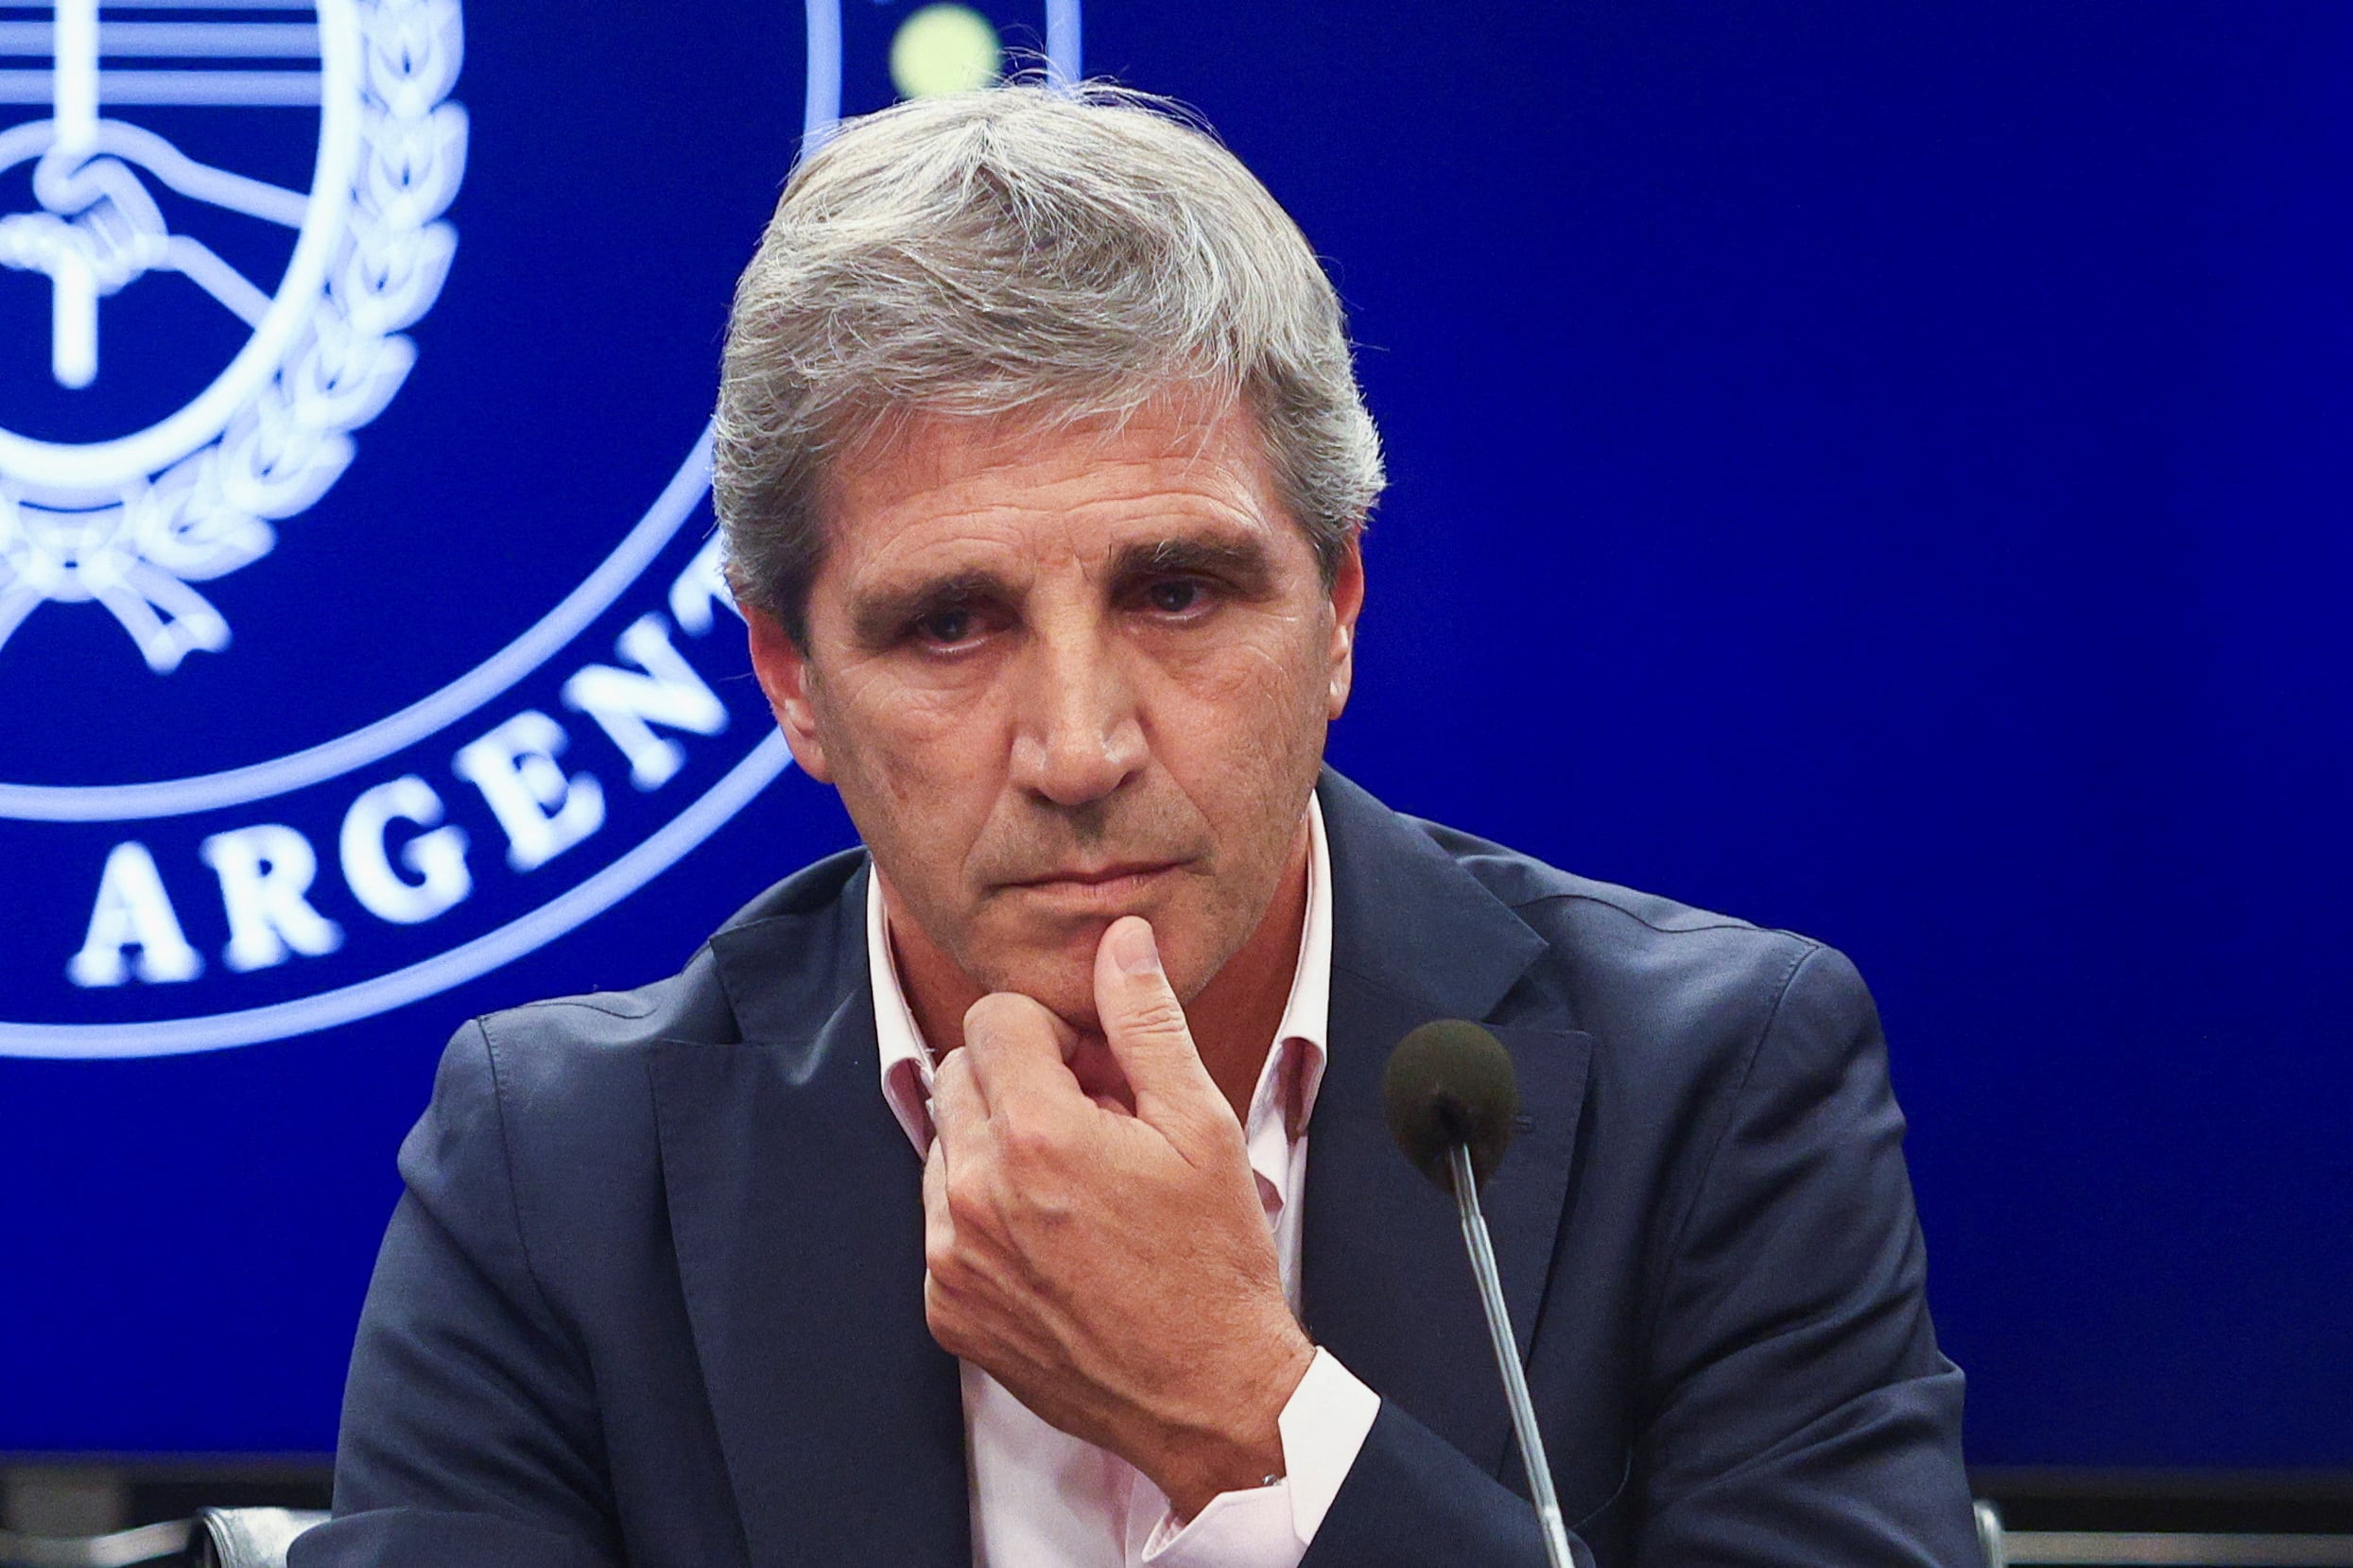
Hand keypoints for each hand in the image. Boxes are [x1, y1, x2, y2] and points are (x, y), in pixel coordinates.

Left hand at [922, 915, 1315, 1516]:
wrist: (1208, 1397)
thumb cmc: (1214, 1262)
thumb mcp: (1201, 1124)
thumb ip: (1145, 1022)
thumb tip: (1121, 940)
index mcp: (1037, 1135)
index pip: (993, 1017)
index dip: (1053, 1031)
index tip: (1096, 1071)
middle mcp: (975, 1194)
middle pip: (960, 1073)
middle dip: (1021, 1079)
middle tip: (1094, 1125)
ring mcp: (950, 1257)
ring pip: (946, 1146)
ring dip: (998, 1147)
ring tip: (1077, 1190)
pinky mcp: (945, 1308)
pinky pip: (942, 1222)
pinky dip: (986, 1217)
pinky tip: (1056, 1243)